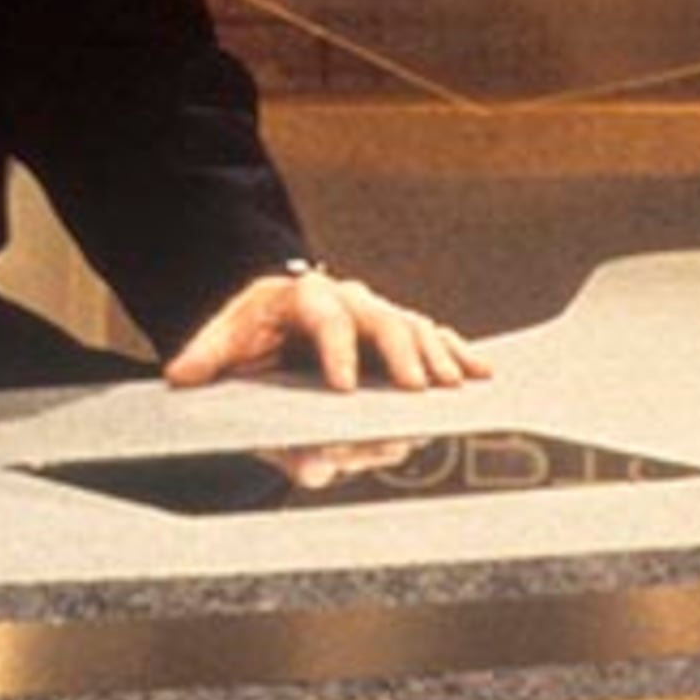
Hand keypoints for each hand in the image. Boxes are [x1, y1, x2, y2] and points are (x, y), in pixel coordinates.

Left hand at [160, 268, 487, 392]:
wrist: (265, 313)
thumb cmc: (248, 335)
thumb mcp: (222, 349)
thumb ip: (220, 374)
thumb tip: (219, 403)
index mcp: (301, 297)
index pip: (324, 317)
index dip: (336, 350)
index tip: (344, 386)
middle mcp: (348, 298)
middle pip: (383, 318)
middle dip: (401, 354)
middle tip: (417, 388)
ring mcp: (376, 312)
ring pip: (414, 327)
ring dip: (436, 357)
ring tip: (453, 386)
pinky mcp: (395, 330)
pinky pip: (433, 337)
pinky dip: (457, 353)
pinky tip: (479, 373)